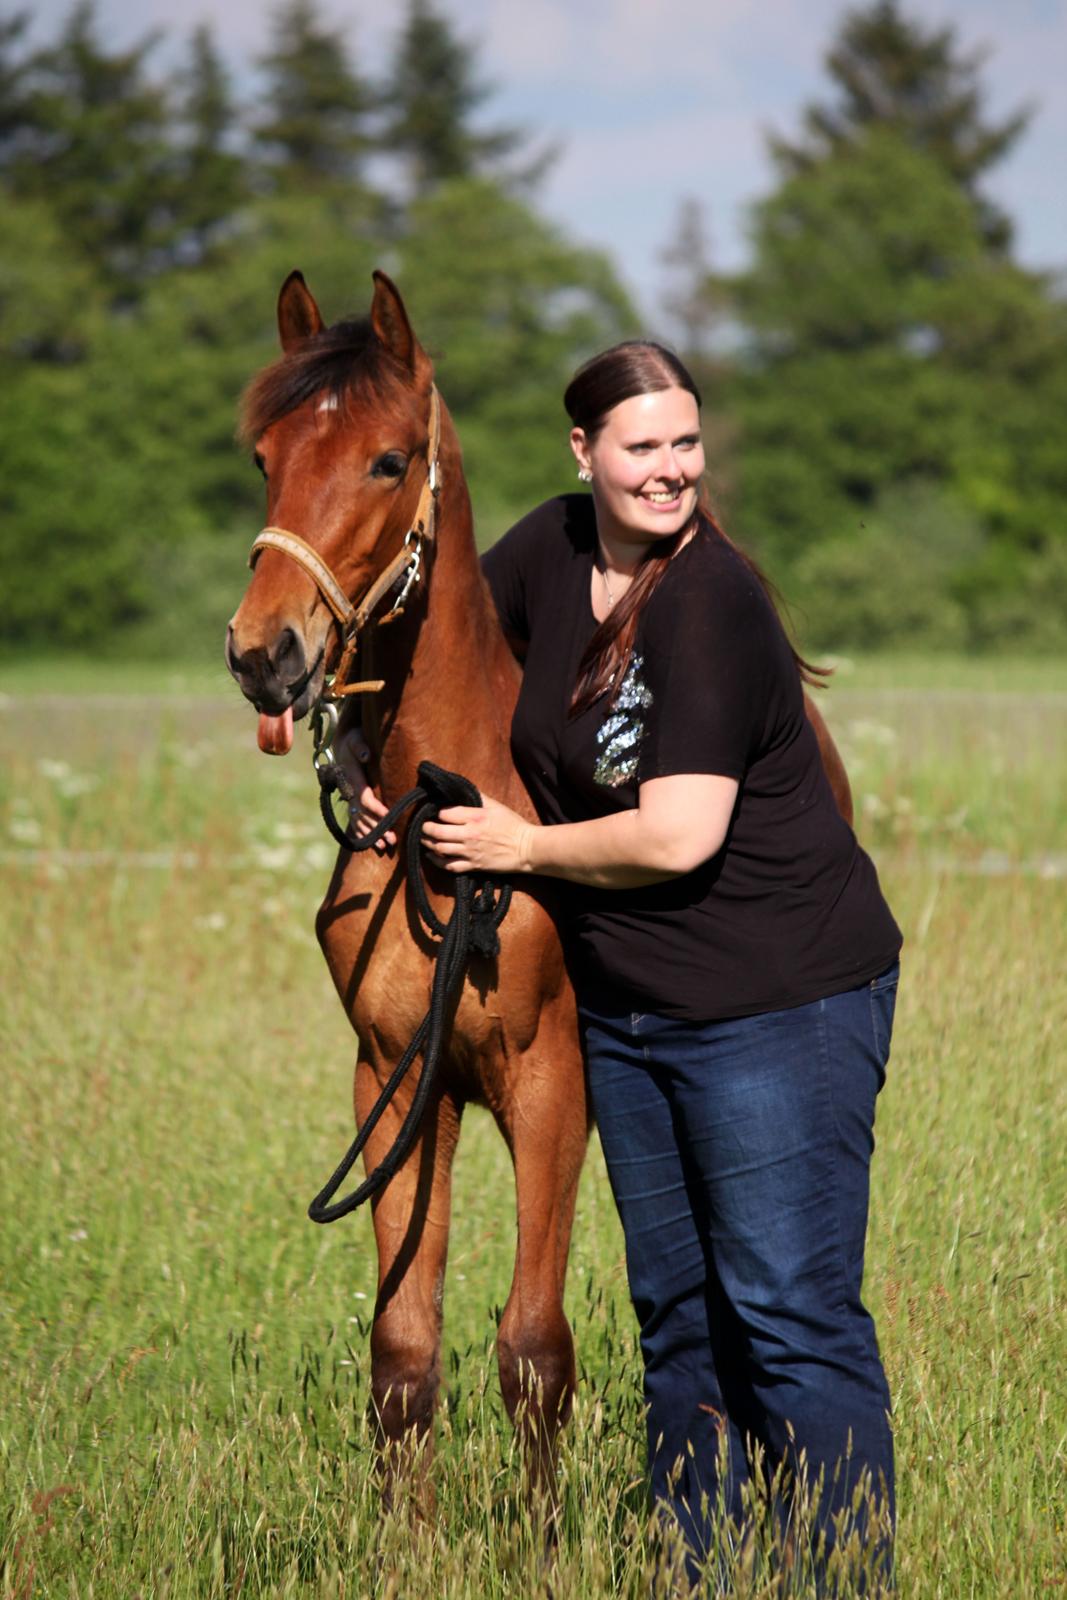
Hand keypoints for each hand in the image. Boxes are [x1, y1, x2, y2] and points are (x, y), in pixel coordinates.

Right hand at [336, 727, 394, 853]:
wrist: (342, 744)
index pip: (364, 797)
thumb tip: (366, 755)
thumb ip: (360, 747)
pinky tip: (373, 844)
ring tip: (385, 846)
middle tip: (392, 839)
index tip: (388, 816)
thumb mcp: (355, 738)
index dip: (376, 808)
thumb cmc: (353, 740)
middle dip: (377, 827)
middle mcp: (348, 791)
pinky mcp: (350, 801)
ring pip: (359, 820)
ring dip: (371, 834)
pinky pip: (354, 820)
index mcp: (352, 778)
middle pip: (362, 814)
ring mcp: (348, 797)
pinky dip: (363, 833)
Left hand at [421, 794, 535, 874]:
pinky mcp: (474, 866)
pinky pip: (450, 866)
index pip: (446, 813)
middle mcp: (470, 834)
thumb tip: (461, 789)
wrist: (527, 849)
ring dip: (428, 843)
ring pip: (440, 848)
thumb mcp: (496, 806)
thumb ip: (478, 797)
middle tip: (423, 826)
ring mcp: (470, 852)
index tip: (434, 812)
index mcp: (475, 817)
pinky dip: (437, 861)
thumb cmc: (513, 825)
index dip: (437, 812)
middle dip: (426, 828)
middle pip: (438, 831)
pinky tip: (432, 856)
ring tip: (424, 839)